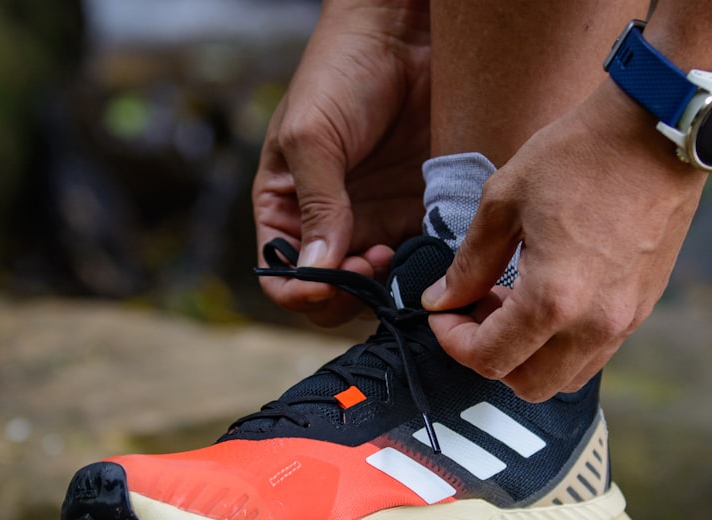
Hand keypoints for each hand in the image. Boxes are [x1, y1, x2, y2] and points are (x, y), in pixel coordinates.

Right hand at [253, 0, 430, 326]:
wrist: (403, 33)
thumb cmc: (341, 72)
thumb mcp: (312, 137)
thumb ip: (317, 205)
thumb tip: (316, 269)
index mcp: (286, 208)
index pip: (282, 276)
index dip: (299, 290)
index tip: (326, 281)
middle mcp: (328, 223)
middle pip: (330, 292)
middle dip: (348, 293)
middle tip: (373, 262)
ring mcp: (374, 221)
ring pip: (377, 285)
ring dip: (388, 285)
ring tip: (401, 253)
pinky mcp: (416, 212)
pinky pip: (419, 259)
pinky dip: (423, 267)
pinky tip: (429, 248)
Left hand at [423, 80, 707, 400]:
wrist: (659, 128)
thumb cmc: (577, 155)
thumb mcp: (503, 201)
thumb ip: (468, 264)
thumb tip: (441, 301)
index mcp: (553, 300)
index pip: (488, 359)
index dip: (452, 341)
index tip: (442, 312)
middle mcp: (595, 324)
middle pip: (527, 385)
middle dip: (489, 356)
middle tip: (475, 310)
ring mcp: (626, 320)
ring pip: (564, 377)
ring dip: (528, 355)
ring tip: (511, 303)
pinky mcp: (643, 308)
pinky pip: (594, 352)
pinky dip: (560, 343)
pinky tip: (548, 297)